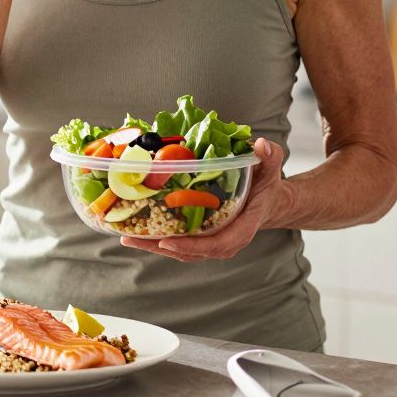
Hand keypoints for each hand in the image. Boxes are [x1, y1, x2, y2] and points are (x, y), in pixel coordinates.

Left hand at [120, 138, 294, 261]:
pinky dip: (159, 241)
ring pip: (183, 251)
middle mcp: (227, 240)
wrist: (267, 203)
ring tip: (127, 237)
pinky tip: (136, 232)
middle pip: (193, 252)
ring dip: (154, 247)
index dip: (193, 246)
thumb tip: (260, 145)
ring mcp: (214, 242)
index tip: (168, 241)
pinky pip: (181, 244)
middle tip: (134, 238)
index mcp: (243, 227)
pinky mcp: (203, 238)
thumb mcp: (269, 169)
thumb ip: (269, 156)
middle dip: (163, 247)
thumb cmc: (266, 186)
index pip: (219, 244)